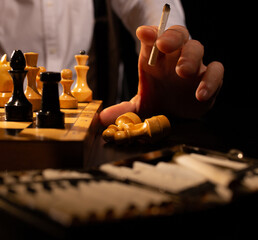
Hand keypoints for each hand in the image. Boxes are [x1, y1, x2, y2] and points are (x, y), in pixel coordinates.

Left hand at [100, 25, 223, 125]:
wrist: (174, 114)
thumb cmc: (156, 102)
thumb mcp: (138, 107)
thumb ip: (123, 110)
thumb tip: (102, 118)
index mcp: (155, 60)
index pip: (153, 39)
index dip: (150, 34)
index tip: (142, 34)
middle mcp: (174, 59)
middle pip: (178, 35)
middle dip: (171, 38)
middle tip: (163, 45)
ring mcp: (193, 67)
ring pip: (197, 49)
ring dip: (190, 57)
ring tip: (182, 71)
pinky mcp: (209, 80)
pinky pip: (216, 72)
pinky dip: (211, 80)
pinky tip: (200, 94)